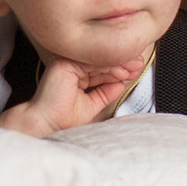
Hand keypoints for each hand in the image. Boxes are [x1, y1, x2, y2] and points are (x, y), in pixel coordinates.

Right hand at [0, 53, 143, 136]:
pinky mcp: (64, 64)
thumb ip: (104, 93)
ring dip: (118, 64)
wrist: (47, 126)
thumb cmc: (62, 119)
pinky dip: (108, 67)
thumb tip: (120, 84)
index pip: (100, 65)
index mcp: (74, 72)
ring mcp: (66, 62)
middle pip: (100, 59)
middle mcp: (69, 64)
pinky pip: (91, 62)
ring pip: (97, 59)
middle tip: (139, 65)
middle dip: (122, 63)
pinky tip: (121, 72)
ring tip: (134, 69)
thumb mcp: (91, 104)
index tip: (136, 69)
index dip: (119, 67)